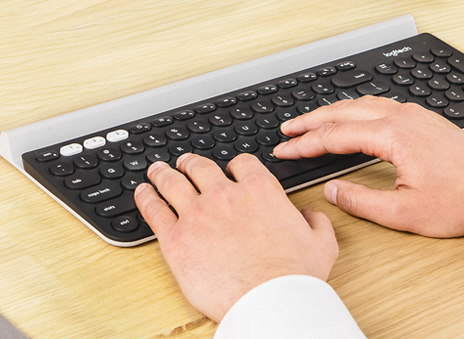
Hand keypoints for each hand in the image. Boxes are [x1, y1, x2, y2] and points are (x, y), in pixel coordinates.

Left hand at [134, 153, 337, 321]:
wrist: (270, 302)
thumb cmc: (294, 277)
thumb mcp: (321, 245)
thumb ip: (316, 224)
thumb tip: (311, 216)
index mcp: (260, 191)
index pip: (242, 164)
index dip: (234, 165)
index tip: (229, 170)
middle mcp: (225, 195)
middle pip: (200, 167)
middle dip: (191, 162)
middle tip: (185, 163)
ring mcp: (197, 214)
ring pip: (172, 182)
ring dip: (163, 173)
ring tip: (156, 170)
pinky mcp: (175, 238)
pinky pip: (154, 209)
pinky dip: (146, 198)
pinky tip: (142, 193)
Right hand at [274, 95, 463, 236]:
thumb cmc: (461, 201)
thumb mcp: (403, 212)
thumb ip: (360, 201)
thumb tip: (331, 191)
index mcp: (391, 136)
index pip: (334, 135)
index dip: (304, 145)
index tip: (284, 151)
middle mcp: (401, 117)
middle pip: (341, 111)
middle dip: (309, 121)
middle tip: (285, 130)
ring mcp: (413, 115)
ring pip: (360, 103)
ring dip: (330, 111)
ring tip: (310, 122)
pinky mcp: (423, 119)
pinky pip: (378, 105)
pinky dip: (353, 109)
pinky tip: (350, 117)